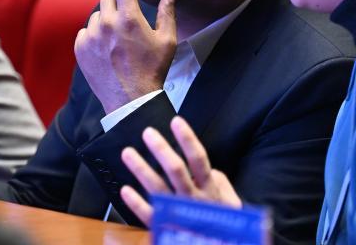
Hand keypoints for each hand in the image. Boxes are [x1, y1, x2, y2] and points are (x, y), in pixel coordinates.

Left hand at [74, 0, 176, 113]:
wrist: (131, 100)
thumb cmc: (153, 70)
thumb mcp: (167, 41)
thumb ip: (167, 13)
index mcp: (129, 18)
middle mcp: (107, 23)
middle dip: (117, 3)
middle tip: (126, 18)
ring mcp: (91, 36)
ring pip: (96, 15)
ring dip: (105, 20)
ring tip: (117, 38)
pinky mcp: (80, 48)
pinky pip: (85, 31)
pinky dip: (93, 35)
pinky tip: (105, 48)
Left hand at [120, 116, 241, 226]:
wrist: (222, 244)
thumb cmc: (222, 222)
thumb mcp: (230, 200)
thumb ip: (219, 181)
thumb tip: (209, 168)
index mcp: (210, 189)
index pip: (199, 159)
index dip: (188, 140)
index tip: (176, 121)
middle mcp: (194, 199)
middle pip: (177, 171)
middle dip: (162, 150)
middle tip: (148, 133)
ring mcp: (180, 214)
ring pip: (159, 189)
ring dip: (142, 170)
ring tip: (127, 153)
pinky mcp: (166, 228)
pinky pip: (150, 215)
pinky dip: (136, 204)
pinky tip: (125, 190)